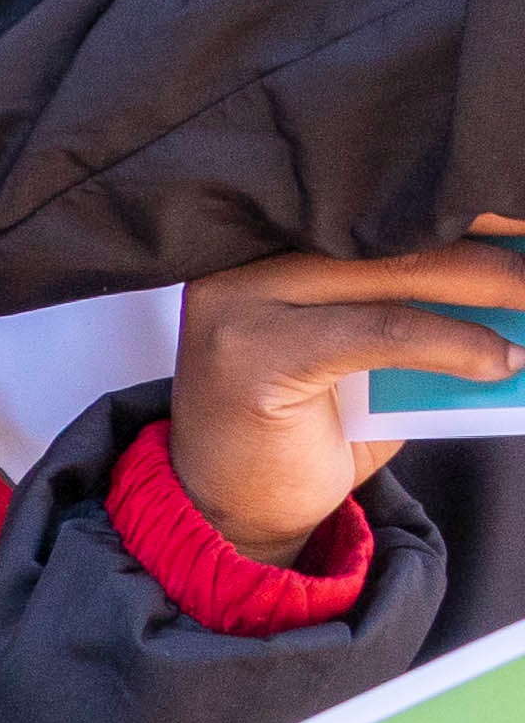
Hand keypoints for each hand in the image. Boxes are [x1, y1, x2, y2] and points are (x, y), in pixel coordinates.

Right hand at [162, 232, 524, 566]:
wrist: (227, 514)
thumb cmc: (300, 434)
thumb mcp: (368, 361)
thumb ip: (419, 316)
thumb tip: (515, 285)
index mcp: (273, 246)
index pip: (385, 208)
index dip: (465, 209)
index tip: (520, 222)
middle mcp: (251, 261)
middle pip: (397, 229)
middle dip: (491, 243)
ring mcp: (243, 302)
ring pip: (396, 272)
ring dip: (491, 286)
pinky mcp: (254, 352)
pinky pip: (382, 333)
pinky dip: (454, 345)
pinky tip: (498, 360)